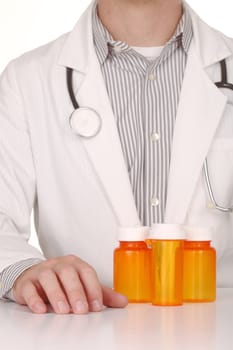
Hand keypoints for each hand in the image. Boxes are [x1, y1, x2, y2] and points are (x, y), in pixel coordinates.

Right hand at [13, 255, 127, 313]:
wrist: (34, 276)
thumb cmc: (61, 281)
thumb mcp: (82, 285)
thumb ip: (101, 293)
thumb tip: (123, 301)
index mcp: (75, 264)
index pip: (87, 272)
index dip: (93, 288)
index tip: (97, 306)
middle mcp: (59, 264)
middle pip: (68, 273)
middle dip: (76, 292)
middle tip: (81, 310)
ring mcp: (42, 271)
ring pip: (49, 278)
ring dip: (57, 294)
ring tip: (63, 311)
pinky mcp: (27, 281)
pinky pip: (29, 287)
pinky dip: (34, 298)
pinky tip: (40, 309)